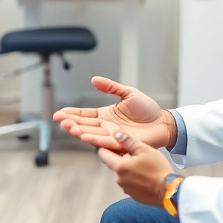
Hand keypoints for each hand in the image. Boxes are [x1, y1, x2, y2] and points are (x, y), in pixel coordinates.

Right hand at [53, 76, 173, 153]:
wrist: (162, 122)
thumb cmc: (147, 110)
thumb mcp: (128, 93)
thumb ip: (111, 87)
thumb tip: (94, 80)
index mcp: (106, 115)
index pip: (85, 114)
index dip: (72, 113)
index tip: (59, 113)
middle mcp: (106, 126)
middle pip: (85, 124)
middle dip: (71, 122)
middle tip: (60, 120)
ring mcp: (112, 136)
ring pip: (91, 133)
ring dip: (79, 131)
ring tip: (68, 127)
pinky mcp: (120, 143)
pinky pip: (104, 141)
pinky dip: (93, 139)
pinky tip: (83, 136)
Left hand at [98, 132, 172, 206]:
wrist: (169, 190)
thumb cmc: (158, 169)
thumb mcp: (144, 149)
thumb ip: (127, 141)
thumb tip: (116, 134)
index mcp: (119, 166)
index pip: (103, 155)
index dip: (107, 147)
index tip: (114, 145)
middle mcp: (119, 179)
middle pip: (114, 164)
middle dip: (121, 158)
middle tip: (135, 155)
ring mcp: (125, 189)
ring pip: (122, 174)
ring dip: (128, 169)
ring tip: (143, 166)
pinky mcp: (133, 195)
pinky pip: (129, 184)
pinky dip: (134, 179)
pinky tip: (146, 176)